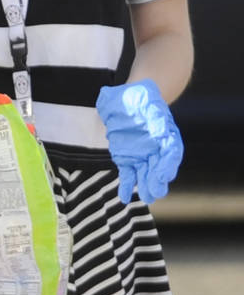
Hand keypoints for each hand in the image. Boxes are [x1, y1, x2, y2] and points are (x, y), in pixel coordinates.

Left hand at [97, 79, 181, 204]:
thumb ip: (138, 107)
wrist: (130, 97)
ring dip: (146, 185)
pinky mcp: (127, 157)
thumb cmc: (138, 97)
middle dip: (157, 180)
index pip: (170, 151)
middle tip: (155, 193)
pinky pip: (129, 173)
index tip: (165, 176)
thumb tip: (131, 110)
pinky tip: (124, 197)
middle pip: (159, 166)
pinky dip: (127, 184)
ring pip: (146, 172)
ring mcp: (142, 153)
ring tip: (147, 198)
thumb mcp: (138, 96)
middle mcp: (155, 146)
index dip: (168, 164)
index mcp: (164, 132)